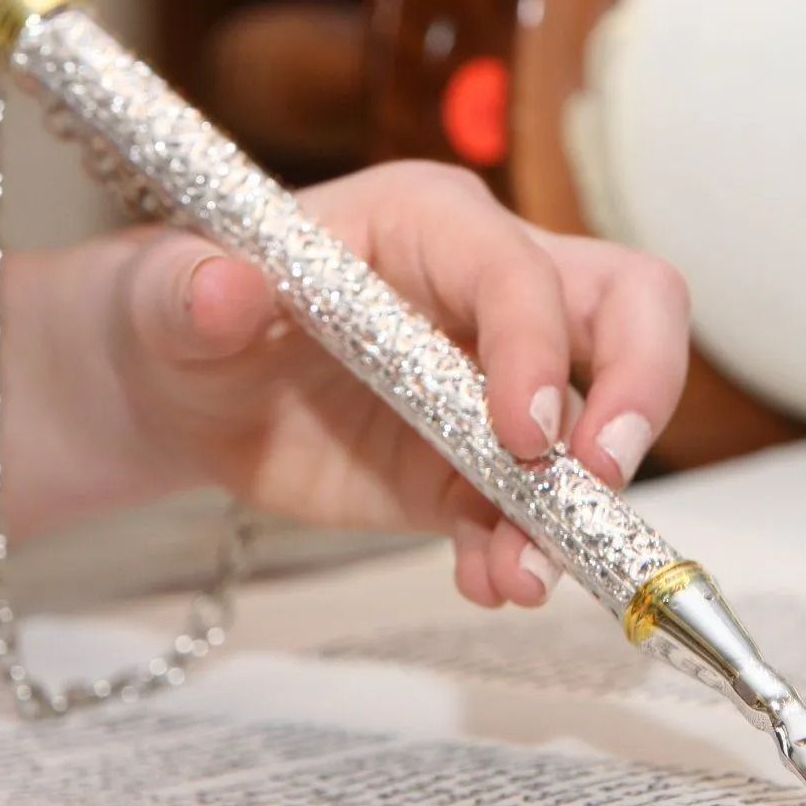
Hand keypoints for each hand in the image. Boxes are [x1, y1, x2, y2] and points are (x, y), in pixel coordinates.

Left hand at [95, 161, 692, 608]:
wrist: (177, 387)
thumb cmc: (182, 307)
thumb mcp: (168, 294)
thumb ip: (195, 290)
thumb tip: (224, 288)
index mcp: (428, 223)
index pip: (522, 271)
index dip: (536, 348)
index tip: (522, 437)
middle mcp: (486, 293)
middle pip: (630, 310)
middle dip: (637, 392)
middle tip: (596, 477)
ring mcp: (492, 386)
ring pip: (593, 431)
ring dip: (579, 510)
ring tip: (519, 575)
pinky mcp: (472, 468)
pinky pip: (527, 512)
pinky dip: (521, 552)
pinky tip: (487, 583)